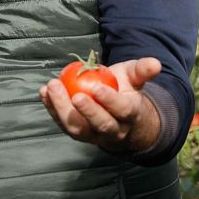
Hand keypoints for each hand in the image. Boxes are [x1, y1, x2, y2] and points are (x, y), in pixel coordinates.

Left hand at [39, 57, 162, 154]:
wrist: (120, 118)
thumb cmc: (127, 91)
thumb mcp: (135, 78)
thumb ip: (143, 71)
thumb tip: (156, 64)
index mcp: (131, 115)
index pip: (122, 110)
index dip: (110, 100)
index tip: (96, 87)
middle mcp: (114, 130)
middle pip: (100, 125)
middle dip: (86, 111)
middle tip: (74, 94)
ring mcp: (94, 135)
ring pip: (78, 129)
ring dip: (62, 110)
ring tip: (50, 88)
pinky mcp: (78, 133)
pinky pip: (63, 124)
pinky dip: (52, 109)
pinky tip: (43, 93)